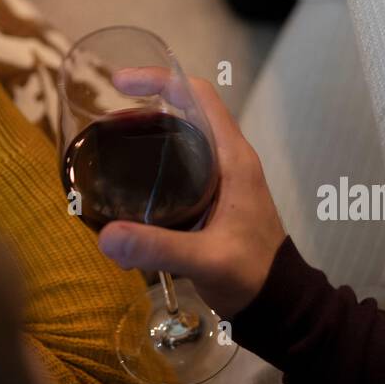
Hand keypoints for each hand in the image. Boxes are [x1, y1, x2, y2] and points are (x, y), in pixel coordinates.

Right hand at [96, 71, 287, 315]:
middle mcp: (229, 157)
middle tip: (107, 121)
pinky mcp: (215, 195)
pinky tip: (131, 179)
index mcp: (233, 157)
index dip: (160, 80)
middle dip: (146, 105)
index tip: (120, 84)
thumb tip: (106, 236)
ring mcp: (223, 175)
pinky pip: (183, 160)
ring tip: (112, 145)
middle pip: (186, 110)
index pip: (198, 96)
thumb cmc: (251, 274)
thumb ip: (157, 247)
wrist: (278, 303)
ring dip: (150, 132)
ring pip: (184, 136)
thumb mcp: (204, 260)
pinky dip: (156, 157)